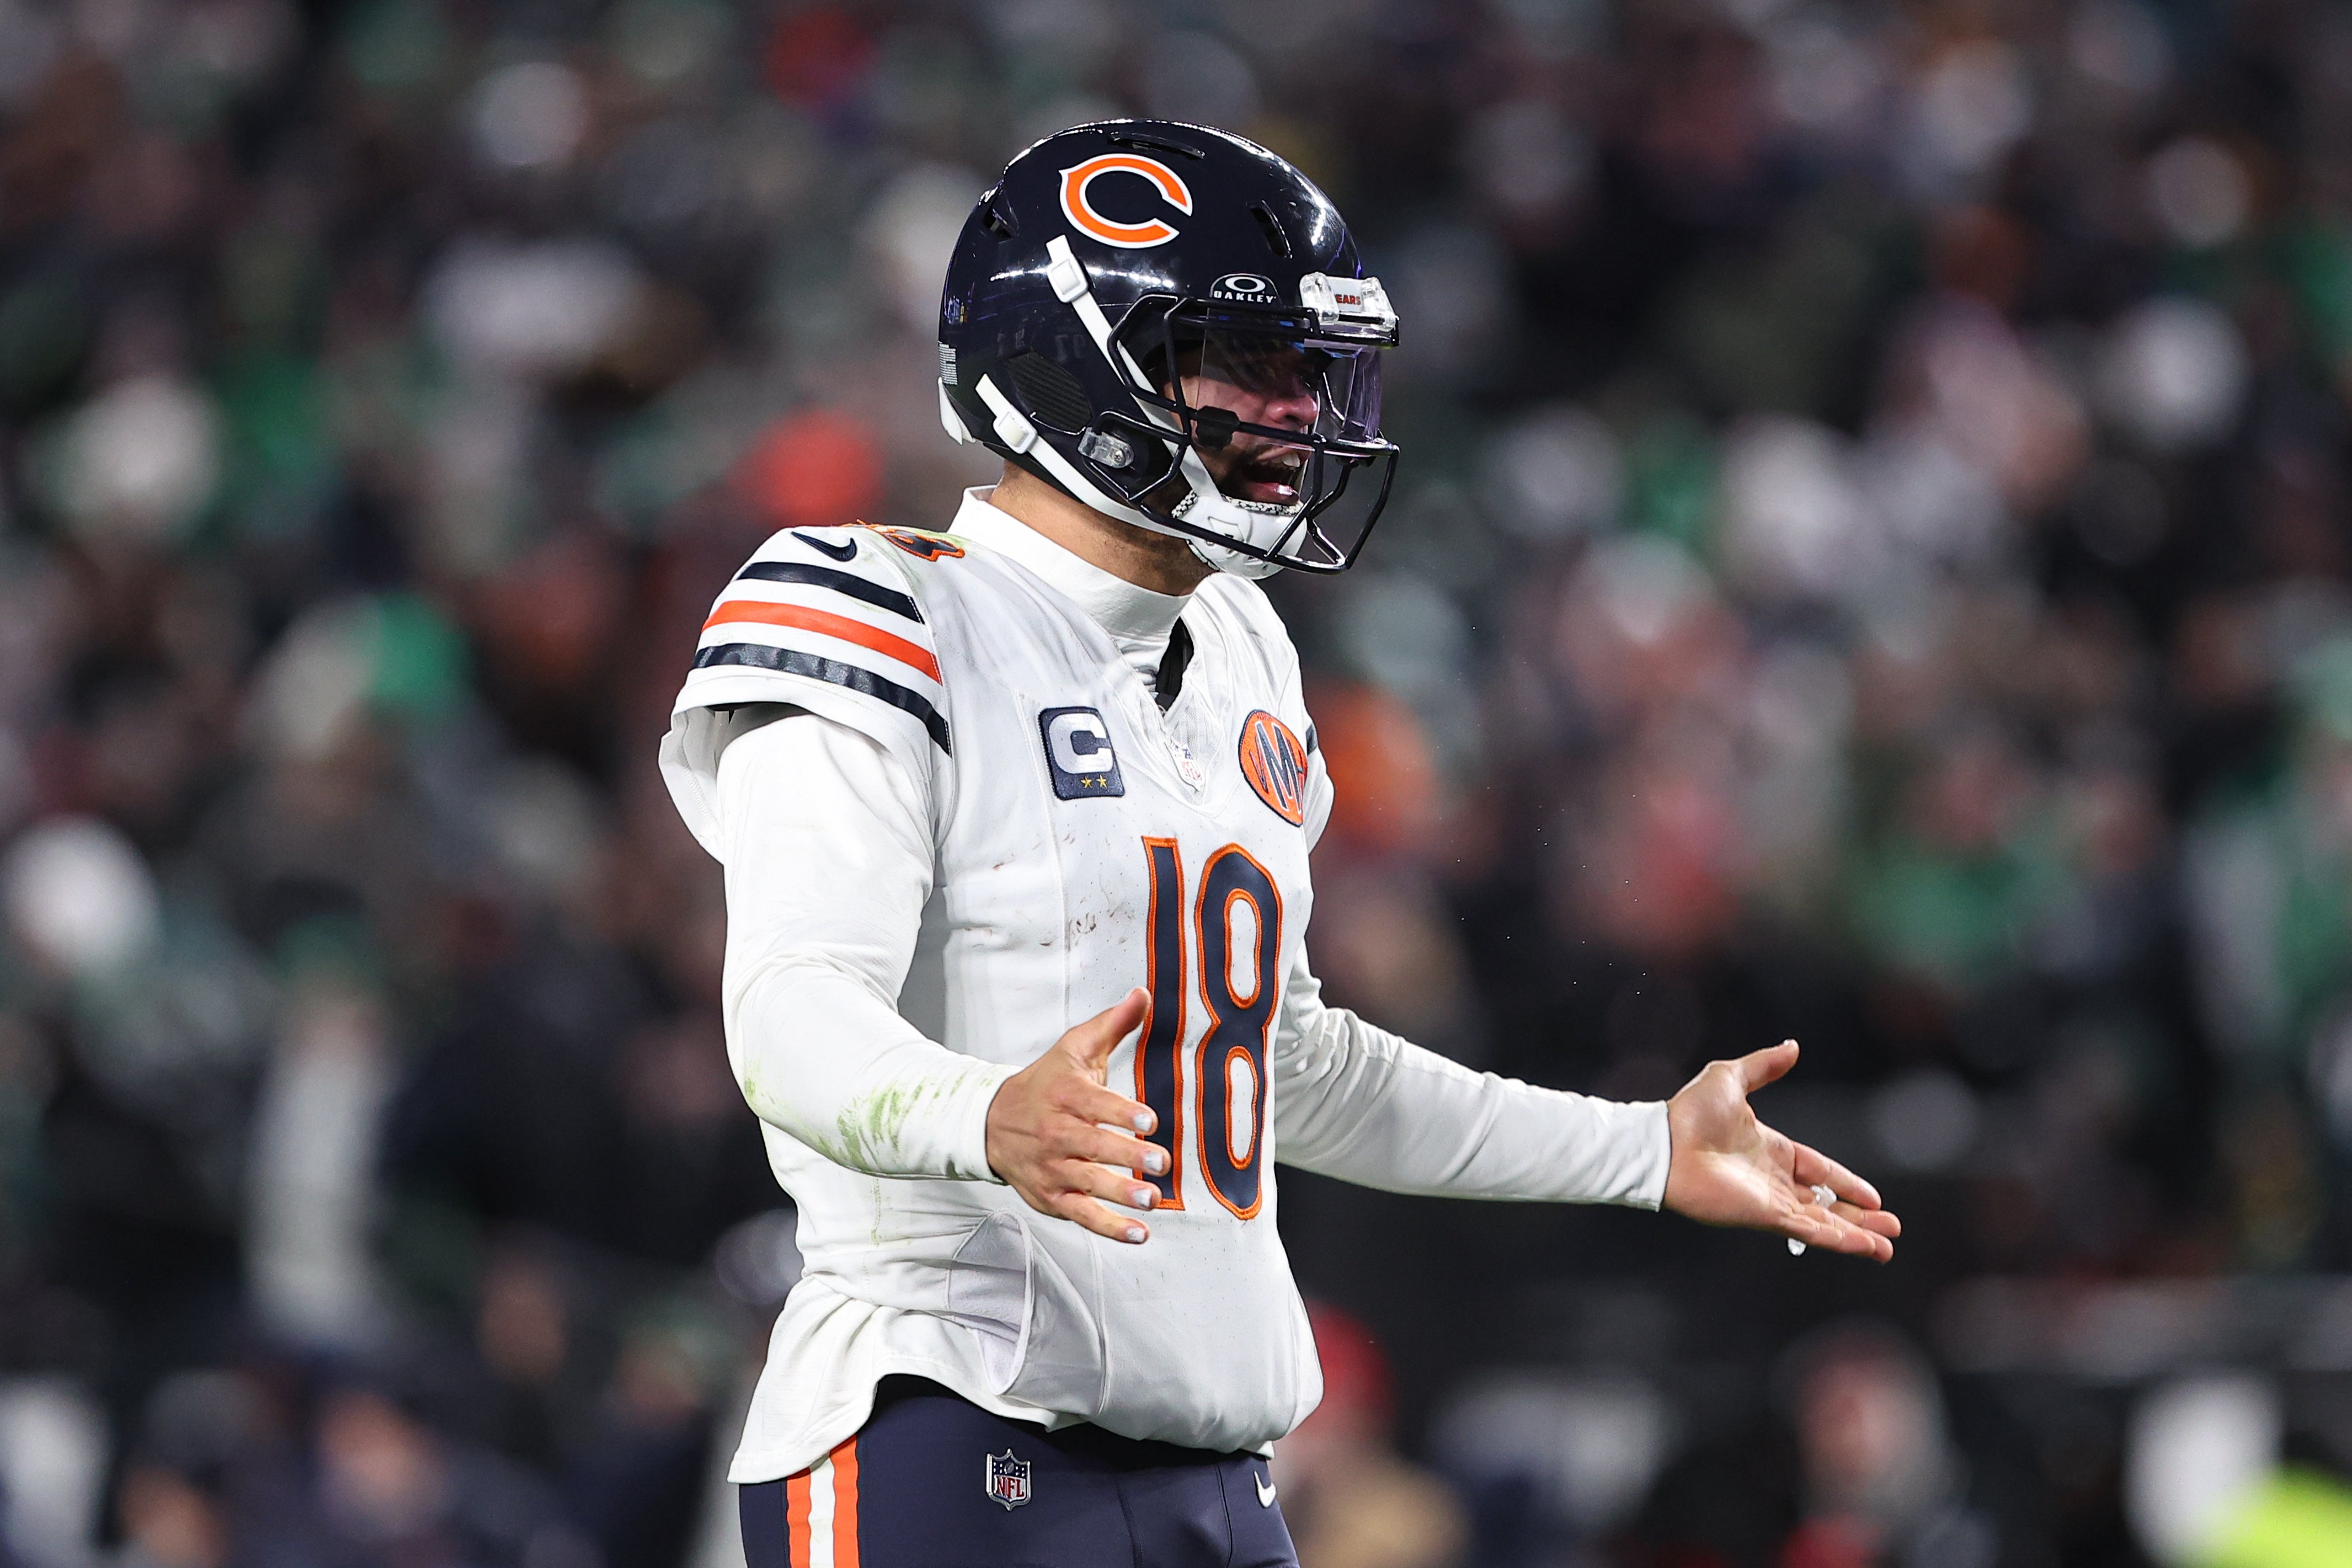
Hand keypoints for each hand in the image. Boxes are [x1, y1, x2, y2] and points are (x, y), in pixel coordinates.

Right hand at [985, 988, 1167, 1244]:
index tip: (1149, 1120)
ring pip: (1089, 1183)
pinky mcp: (1053, 1196)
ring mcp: (1054, 1168)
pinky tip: (1138, 1233)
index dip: (1122, 1113)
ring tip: (1151, 1199)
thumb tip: (1143, 994)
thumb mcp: (1073, 1049)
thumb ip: (1112, 1024)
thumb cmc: (1044, 1084)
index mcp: (1065, 1095)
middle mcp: (1058, 1133)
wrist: (991, 1122)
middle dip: (1127, 1155)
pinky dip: (1109, 1228)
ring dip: (1121, 1194)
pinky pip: (1083, 1215)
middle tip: (1160, 1162)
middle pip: (1093, 1146)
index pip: (1095, 1104)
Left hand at [1663, 1041, 1900, 1261]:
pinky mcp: (1763, 1217)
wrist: (1665, 1142)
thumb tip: (1793, 1047)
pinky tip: (1864, 1247)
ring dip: (1857, 1235)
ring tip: (1887, 1246)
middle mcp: (1773, 1179)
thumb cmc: (1690, 1112)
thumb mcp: (1731, 1077)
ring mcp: (1770, 1201)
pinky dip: (1837, 1240)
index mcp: (1771, 1149)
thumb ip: (1764, 1065)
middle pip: (1826, 1203)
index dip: (1845, 1183)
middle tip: (1890, 1227)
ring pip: (1823, 1223)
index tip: (1873, 1196)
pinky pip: (1808, 1231)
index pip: (1818, 1169)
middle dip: (1859, 1217)